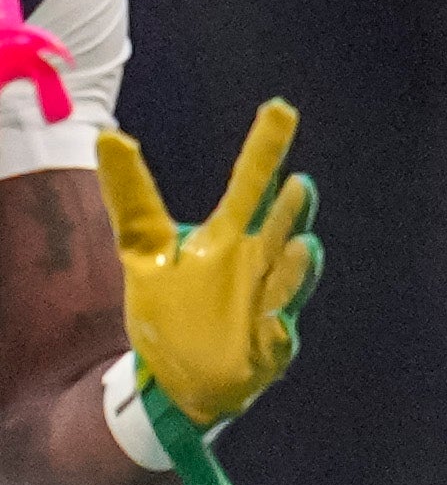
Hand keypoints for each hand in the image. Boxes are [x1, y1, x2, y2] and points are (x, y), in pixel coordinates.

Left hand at [103, 102, 320, 484]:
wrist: (178, 377)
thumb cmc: (168, 309)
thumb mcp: (142, 249)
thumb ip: (132, 195)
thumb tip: (109, 134)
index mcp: (228, 237)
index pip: (249, 185)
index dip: (264, 149)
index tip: (281, 108)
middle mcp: (257, 263)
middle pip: (279, 226)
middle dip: (290, 207)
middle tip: (300, 183)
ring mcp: (268, 304)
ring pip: (288, 279)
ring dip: (296, 266)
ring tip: (300, 244)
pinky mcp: (268, 347)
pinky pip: (278, 335)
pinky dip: (278, 327)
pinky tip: (275, 321)